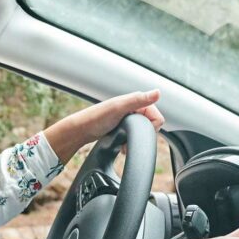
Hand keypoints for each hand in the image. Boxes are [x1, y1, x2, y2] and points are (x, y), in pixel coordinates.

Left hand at [43, 91, 165, 161]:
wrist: (81, 130)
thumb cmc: (97, 118)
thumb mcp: (119, 108)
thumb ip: (138, 100)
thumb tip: (158, 92)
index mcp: (135, 100)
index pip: (157, 116)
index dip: (151, 127)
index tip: (137, 130)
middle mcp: (133, 107)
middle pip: (151, 126)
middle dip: (142, 135)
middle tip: (129, 136)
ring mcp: (128, 117)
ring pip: (143, 132)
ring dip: (136, 140)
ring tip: (124, 143)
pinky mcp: (123, 126)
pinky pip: (134, 136)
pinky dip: (130, 142)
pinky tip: (122, 145)